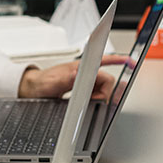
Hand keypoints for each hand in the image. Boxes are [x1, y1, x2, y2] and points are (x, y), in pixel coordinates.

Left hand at [17, 54, 132, 98]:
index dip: (118, 59)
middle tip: (90, 100)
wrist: (33, 90)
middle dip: (103, 92)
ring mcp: (85, 83)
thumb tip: (75, 75)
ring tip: (84, 103)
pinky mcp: (84, 92)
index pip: (104, 60)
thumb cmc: (42, 82)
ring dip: (98, 98)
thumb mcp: (53, 81)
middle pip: (107, 82)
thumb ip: (65, 78)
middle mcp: (85, 73)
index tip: (129, 61)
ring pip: (103, 91)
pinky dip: (98, 100)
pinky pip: (96, 96)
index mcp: (81, 66)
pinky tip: (98, 103)